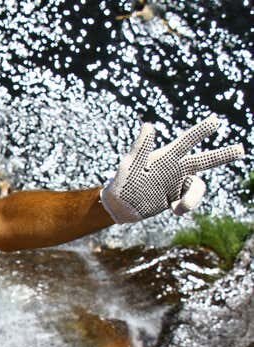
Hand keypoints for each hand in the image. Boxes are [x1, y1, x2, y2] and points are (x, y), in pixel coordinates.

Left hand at [100, 114, 244, 223]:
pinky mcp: (176, 199)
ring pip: (198, 188)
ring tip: (179, 208)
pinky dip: (184, 207)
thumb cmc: (122, 182)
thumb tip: (149, 125)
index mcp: (167, 157)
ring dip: (193, 198)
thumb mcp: (130, 166)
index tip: (215, 120)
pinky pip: (188, 203)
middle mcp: (176, 169)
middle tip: (241, 149)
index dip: (201, 131)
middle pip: (204, 160)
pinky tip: (172, 210)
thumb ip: (141, 148)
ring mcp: (177, 184)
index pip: (187, 141)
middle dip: (223, 155)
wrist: (120, 206)